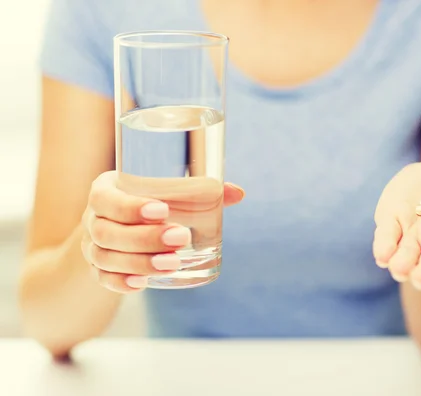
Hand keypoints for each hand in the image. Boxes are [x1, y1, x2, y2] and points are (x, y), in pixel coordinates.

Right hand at [81, 171, 243, 292]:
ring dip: (139, 262)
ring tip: (172, 263)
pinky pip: (103, 279)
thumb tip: (238, 193)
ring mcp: (92, 246)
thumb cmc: (148, 202)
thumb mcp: (166, 192)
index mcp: (106, 190)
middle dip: (145, 238)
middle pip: (108, 232)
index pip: (106, 198)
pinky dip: (121, 282)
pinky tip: (143, 284)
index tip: (162, 210)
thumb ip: (200, 191)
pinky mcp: (98, 269)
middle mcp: (94, 218)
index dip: (130, 206)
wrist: (117, 226)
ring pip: (106, 257)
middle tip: (181, 238)